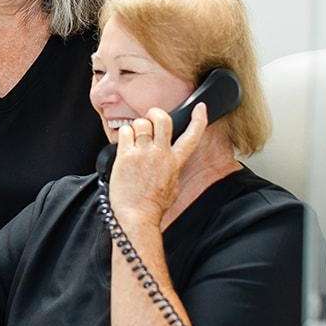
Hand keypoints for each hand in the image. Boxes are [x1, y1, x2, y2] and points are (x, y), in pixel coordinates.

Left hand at [107, 103, 207, 225]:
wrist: (136, 217)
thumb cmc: (152, 206)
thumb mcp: (172, 186)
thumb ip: (172, 169)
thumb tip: (170, 160)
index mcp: (175, 162)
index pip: (192, 135)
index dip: (199, 119)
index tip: (200, 108)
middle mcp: (161, 154)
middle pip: (162, 119)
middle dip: (156, 113)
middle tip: (150, 118)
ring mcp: (143, 153)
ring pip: (141, 123)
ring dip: (137, 127)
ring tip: (134, 139)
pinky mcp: (126, 156)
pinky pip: (125, 131)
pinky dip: (124, 134)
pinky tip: (125, 145)